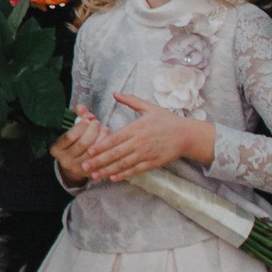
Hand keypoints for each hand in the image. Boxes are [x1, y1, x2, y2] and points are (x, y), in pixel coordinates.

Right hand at [49, 107, 106, 186]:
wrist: (71, 163)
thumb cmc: (72, 141)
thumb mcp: (69, 127)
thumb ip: (76, 115)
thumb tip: (83, 109)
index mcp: (56, 149)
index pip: (69, 137)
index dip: (80, 127)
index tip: (87, 119)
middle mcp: (65, 160)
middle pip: (83, 144)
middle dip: (92, 131)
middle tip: (96, 123)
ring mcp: (77, 168)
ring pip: (93, 152)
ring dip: (101, 138)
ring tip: (104, 129)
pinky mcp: (89, 173)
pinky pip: (100, 159)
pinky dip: (106, 148)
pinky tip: (108, 140)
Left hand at [78, 92, 214, 181]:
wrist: (187, 135)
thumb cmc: (167, 120)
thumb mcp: (149, 107)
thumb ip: (131, 100)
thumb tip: (115, 93)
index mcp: (136, 128)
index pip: (115, 139)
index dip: (101, 146)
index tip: (88, 151)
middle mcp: (139, 142)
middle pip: (115, 154)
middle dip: (98, 161)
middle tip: (84, 166)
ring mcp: (146, 154)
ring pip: (123, 164)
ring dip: (107, 170)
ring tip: (94, 175)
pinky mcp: (152, 163)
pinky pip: (135, 170)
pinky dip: (123, 174)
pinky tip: (113, 177)